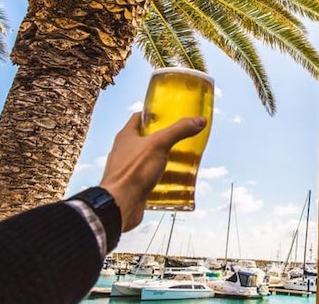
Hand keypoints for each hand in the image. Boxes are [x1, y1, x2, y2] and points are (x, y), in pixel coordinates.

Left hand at [99, 112, 206, 231]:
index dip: (152, 114)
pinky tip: (173, 180)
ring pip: (148, 159)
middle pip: (145, 139)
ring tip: (180, 159)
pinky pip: (149, 177)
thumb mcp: (160, 144)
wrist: (120, 204)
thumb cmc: (132, 172)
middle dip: (162, 138)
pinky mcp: (133, 185)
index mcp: (126, 136)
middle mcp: (124, 151)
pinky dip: (161, 177)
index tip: (168, 114)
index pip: (139, 118)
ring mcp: (128, 169)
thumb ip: (179, 130)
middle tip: (179, 138)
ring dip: (163, 158)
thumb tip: (197, 121)